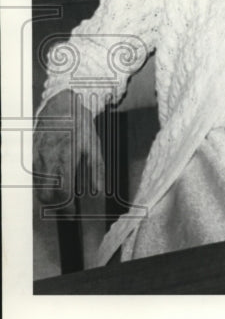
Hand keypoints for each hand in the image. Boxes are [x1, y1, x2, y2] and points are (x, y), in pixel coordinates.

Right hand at [32, 91, 104, 206]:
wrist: (61, 106)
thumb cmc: (79, 125)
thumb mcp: (94, 145)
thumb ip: (96, 169)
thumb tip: (98, 190)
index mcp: (65, 157)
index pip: (62, 192)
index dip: (66, 206)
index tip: (72, 212)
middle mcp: (47, 159)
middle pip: (45, 194)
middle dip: (54, 206)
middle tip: (65, 209)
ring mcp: (36, 156)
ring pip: (37, 186)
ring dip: (47, 196)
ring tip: (59, 199)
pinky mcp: (30, 153)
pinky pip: (33, 175)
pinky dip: (40, 184)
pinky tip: (50, 184)